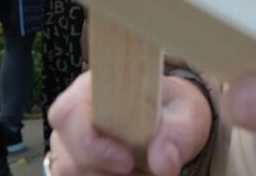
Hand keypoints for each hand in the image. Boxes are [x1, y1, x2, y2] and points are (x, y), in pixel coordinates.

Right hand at [48, 71, 212, 175]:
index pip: (68, 113)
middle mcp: (73, 117)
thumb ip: (176, 135)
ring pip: (73, 174)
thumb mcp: (186, 114)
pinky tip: (132, 175)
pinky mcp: (75, 167)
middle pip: (69, 156)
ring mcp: (68, 146)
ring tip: (143, 170)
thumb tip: (163, 164)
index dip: (92, 144)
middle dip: (108, 171)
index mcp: (93, 88)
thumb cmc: (174, 110)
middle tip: (145, 170)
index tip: (128, 161)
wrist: (173, 123)